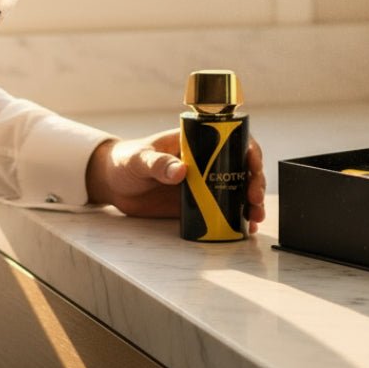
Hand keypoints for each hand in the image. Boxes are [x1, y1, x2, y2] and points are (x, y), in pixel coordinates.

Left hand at [85, 128, 266, 233]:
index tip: (253, 168)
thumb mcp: (139, 159)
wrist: (113, 184)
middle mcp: (204, 160)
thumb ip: (157, 163)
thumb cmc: (125, 161)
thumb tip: (180, 171)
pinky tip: (245, 228)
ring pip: (236, 189)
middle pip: (240, 166)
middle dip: (254, 181)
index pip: (230, 139)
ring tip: (255, 218)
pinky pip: (222, 210)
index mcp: (194, 141)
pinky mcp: (196, 203)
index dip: (247, 151)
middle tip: (255, 199)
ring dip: (250, 202)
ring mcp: (202, 183)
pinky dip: (236, 218)